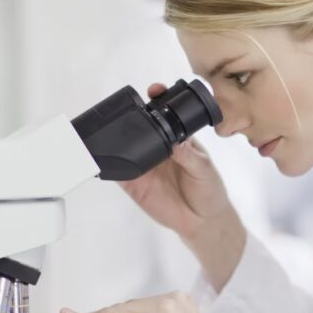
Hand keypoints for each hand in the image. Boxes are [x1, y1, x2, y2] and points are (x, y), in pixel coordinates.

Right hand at [121, 83, 246, 290]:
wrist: (201, 222)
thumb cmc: (209, 190)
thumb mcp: (204, 169)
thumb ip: (190, 156)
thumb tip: (176, 143)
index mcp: (178, 139)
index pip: (166, 115)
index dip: (159, 100)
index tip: (155, 90)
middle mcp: (159, 148)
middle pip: (142, 126)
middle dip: (134, 114)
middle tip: (129, 106)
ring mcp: (145, 165)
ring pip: (126, 147)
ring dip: (118, 137)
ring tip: (111, 126)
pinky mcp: (134, 184)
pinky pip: (118, 172)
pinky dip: (109, 165)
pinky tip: (103, 157)